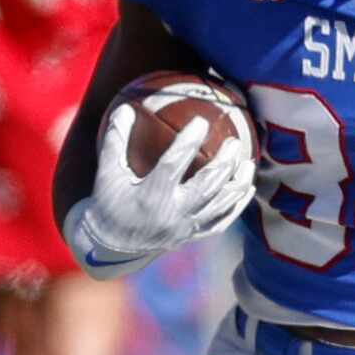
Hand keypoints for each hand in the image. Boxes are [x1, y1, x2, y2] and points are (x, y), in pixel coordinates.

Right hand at [64, 101, 251, 279]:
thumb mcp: (106, 172)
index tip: (201, 122)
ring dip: (236, 184)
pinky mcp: (191, 237)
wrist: (110, 247)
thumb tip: (125, 108)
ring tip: (248, 163)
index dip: (188, 142)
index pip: (173, 165)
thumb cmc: (108, 203)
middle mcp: (171, 214)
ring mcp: (184, 228)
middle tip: (235, 142)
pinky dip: (236, 207)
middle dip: (224, 163)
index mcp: (150, 196)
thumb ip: (115, 141)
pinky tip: (247, 190)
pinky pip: (219, 223)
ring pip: (218, 206)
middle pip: (206, 186)